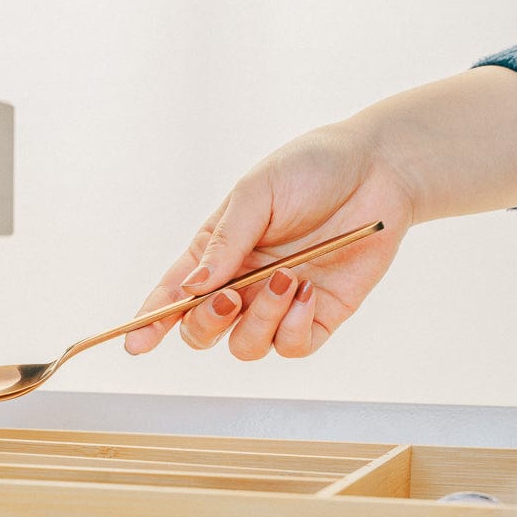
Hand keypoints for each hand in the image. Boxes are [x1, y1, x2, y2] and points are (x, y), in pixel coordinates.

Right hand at [125, 122, 413, 360]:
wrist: (380, 170)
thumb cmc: (312, 169)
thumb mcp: (257, 192)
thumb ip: (225, 241)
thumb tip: (194, 288)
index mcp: (216, 253)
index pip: (174, 294)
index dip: (151, 322)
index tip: (136, 343)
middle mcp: (241, 285)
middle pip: (202, 332)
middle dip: (207, 323)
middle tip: (229, 297)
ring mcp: (277, 305)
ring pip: (244, 346)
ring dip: (259, 320)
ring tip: (289, 279)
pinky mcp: (316, 318)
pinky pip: (290, 347)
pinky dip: (293, 327)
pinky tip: (308, 291)